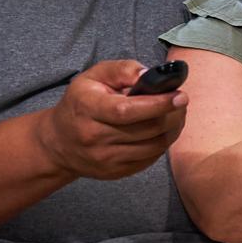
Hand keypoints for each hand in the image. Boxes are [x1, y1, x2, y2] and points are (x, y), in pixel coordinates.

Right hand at [37, 60, 188, 179]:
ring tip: (177, 115)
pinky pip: (150, 159)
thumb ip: (122, 70)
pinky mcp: (115, 172)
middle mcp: (95, 136)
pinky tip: (164, 130)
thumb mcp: (93, 78)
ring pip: (153, 146)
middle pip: (146, 129)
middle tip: (182, 102)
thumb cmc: (80, 104)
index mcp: (88, 109)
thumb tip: (150, 74)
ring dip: (173, 129)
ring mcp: (106, 158)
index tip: (179, 96)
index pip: (127, 110)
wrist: (59, 143)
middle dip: (173, 115)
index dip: (158, 104)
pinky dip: (162, 143)